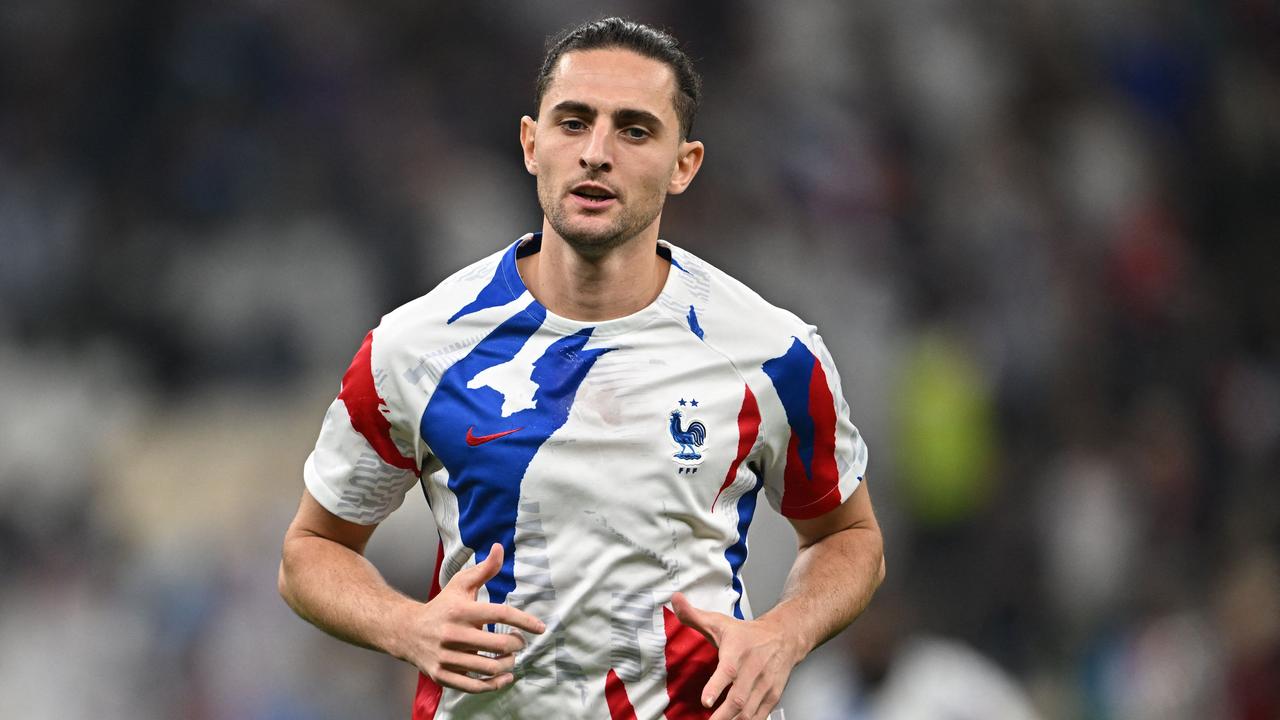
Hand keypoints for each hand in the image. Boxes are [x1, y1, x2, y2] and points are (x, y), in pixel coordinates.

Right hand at [392, 543, 544, 692]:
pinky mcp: (442, 675)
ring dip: (508, 664)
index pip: (501, 614)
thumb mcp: (460, 584)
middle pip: (499, 644)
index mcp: (461, 611)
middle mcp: (453, 634)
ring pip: (489, 667)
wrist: (406, 631)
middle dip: (517, 644)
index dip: (524, 621)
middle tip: (519, 642)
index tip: (540, 628)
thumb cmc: (441, 606)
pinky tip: (504, 678)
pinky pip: (474, 686)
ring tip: (511, 658)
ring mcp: (447, 657)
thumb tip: (499, 547)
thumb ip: (484, 569)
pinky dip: (494, 685)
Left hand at [671, 592, 803, 719]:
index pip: (728, 670)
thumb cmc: (749, 634)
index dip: (716, 687)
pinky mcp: (772, 696)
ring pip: (749, 712)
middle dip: (722, 716)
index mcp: (738, 650)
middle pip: (738, 698)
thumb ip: (694, 616)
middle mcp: (753, 669)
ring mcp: (765, 685)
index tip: (706, 700)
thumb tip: (675, 601)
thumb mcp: (720, 622)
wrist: (785, 637)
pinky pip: (760, 716)